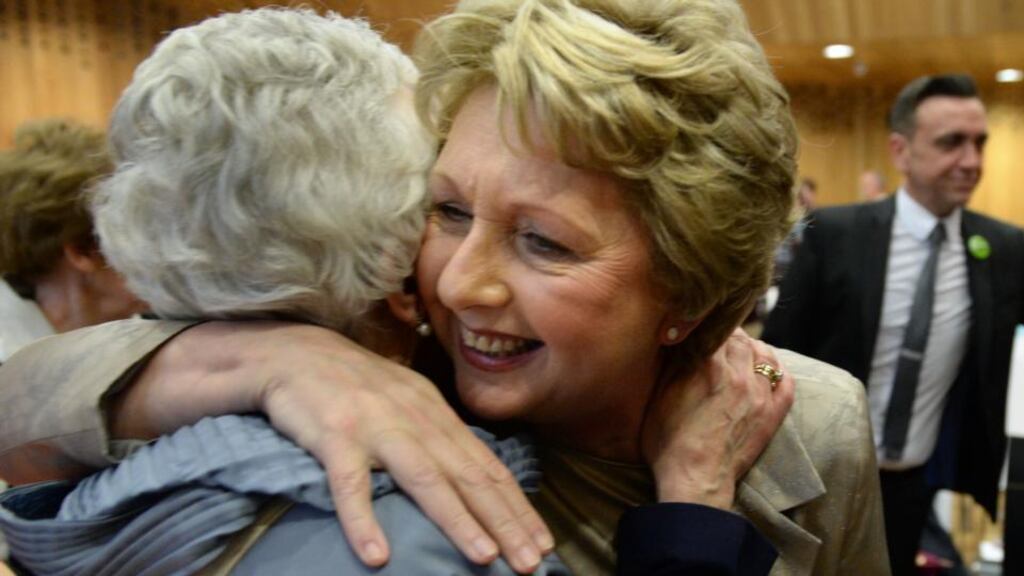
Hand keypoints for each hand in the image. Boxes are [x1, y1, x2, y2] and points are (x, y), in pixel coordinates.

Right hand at [115, 321, 551, 572]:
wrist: (296, 352)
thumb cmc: (357, 385)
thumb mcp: (409, 404)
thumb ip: (440, 437)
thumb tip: (479, 478)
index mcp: (437, 415)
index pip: (487, 467)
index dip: (516, 507)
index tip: (541, 543)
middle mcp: (416, 419)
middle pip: (467, 476)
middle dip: (503, 521)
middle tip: (530, 562)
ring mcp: (376, 426)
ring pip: (424, 478)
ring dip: (455, 519)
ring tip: (482, 556)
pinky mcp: (334, 436)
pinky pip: (350, 483)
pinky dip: (364, 518)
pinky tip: (377, 554)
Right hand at [641, 328, 794, 508]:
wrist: (696, 479)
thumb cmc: (668, 441)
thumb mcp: (659, 396)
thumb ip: (673, 364)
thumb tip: (679, 338)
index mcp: (709, 365)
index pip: (717, 329)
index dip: (710, 324)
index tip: (705, 324)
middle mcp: (739, 374)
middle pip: (742, 339)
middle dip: (732, 334)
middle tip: (722, 335)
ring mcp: (760, 395)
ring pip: (766, 356)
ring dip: (755, 348)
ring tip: (744, 349)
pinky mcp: (772, 415)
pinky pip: (786, 383)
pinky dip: (779, 370)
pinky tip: (770, 369)